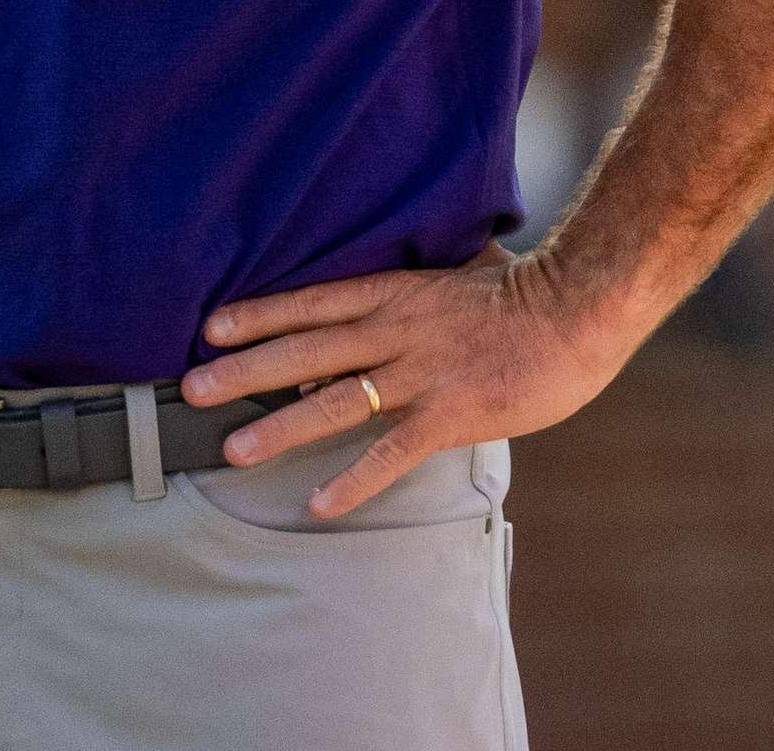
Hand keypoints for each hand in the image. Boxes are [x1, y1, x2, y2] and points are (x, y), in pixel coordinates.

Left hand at [183, 250, 633, 519]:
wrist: (581, 310)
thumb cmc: (530, 290)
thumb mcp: (468, 269)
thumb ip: (429, 278)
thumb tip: (409, 274)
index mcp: (401, 294)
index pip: (315, 302)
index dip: (261, 314)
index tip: (211, 326)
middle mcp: (400, 331)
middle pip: (307, 350)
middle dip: (245, 369)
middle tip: (191, 389)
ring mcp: (423, 373)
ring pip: (337, 402)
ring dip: (281, 428)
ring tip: (234, 450)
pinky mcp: (451, 413)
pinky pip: (392, 452)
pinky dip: (355, 480)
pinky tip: (320, 504)